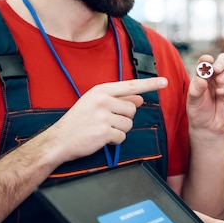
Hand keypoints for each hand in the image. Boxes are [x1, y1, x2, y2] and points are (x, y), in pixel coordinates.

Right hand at [41, 77, 167, 163]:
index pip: (131, 85)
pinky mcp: (104, 132)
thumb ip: (118, 99)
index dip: (150, 84)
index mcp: (101, 90)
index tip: (165, 82)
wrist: (58, 140)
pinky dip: (114, 141)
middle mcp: (103, 100)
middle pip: (132, 109)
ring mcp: (103, 116)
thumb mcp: (95, 103)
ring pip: (129, 124)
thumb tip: (139, 98)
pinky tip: (101, 139)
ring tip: (102, 129)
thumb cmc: (78, 121)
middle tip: (106, 121)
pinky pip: (122, 137)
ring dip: (119, 130)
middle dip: (124, 118)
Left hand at [187, 53, 223, 135]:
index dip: (206, 59)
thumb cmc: (198, 110)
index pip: (206, 61)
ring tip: (220, 81)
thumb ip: (196, 89)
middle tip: (217, 69)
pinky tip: (219, 93)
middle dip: (222, 61)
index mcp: (203, 74)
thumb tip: (202, 79)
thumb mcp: (192, 100)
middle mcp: (216, 75)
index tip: (207, 60)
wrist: (208, 126)